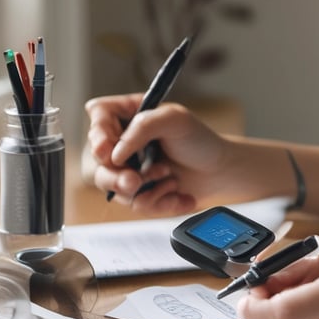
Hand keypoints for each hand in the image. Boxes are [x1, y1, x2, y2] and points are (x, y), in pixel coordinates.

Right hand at [85, 94, 225, 214]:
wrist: (220, 170)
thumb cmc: (200, 140)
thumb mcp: (175, 120)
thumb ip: (142, 127)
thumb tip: (115, 154)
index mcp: (130, 115)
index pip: (98, 116)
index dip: (98, 133)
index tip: (107, 149)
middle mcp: (124, 142)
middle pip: (97, 159)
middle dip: (117, 175)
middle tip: (135, 180)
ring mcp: (129, 169)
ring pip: (113, 187)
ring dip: (144, 187)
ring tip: (169, 177)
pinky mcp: (140, 193)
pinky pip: (136, 204)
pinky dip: (160, 201)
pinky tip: (176, 192)